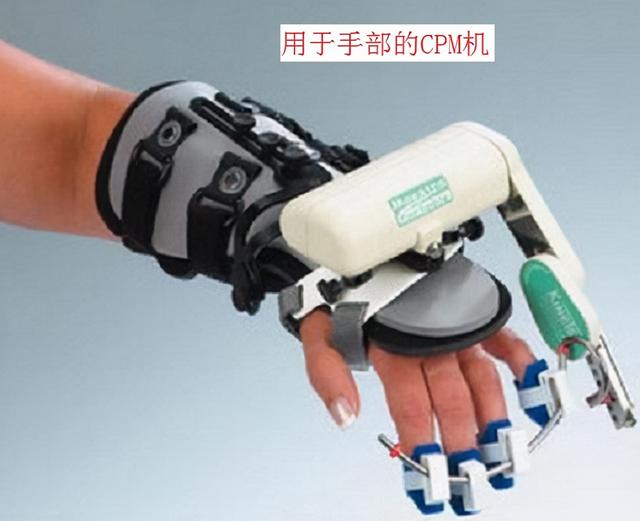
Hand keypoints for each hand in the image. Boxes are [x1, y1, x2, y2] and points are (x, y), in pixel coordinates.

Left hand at [299, 309, 537, 502]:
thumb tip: (344, 415)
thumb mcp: (319, 332)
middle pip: (450, 397)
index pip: (411, 403)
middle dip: (461, 440)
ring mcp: (451, 327)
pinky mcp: (467, 315)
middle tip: (470, 476)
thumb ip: (326, 371)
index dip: (422, 439)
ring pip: (480, 375)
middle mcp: (426, 339)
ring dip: (493, 413)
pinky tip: (529, 384)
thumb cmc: (342, 300)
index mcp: (391, 346)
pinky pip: (501, 337)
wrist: (357, 263)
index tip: (428, 473)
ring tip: (501, 447)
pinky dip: (519, 358)